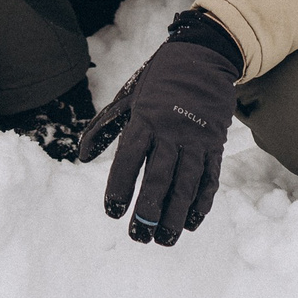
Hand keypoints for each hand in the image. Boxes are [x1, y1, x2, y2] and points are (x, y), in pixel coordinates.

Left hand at [78, 13, 240, 246]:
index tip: (112, 212)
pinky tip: (190, 223)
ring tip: (164, 240)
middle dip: (149, 210)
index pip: (131, 157)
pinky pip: (209, 178)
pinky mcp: (214, 145)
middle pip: (160, 176)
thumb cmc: (157, 80)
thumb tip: (83, 156)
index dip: (121, 185)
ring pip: (187, 184)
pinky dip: (201, 203)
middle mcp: (172, 131)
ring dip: (175, 215)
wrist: (203, 57)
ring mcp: (196, 139)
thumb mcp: (127, 97)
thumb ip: (104, 127)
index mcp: (145, 118)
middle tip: (139, 237)